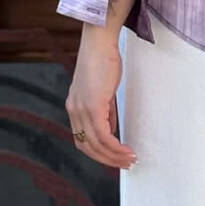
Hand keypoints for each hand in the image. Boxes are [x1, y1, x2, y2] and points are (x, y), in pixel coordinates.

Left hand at [65, 24, 136, 168]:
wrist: (99, 41)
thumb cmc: (103, 59)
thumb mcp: (102, 89)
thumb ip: (104, 110)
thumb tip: (110, 129)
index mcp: (74, 107)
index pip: (82, 140)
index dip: (97, 153)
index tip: (114, 158)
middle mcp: (74, 111)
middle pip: (87, 147)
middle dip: (107, 160)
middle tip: (125, 164)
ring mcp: (81, 110)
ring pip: (96, 145)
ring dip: (114, 157)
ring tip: (130, 160)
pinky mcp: (92, 106)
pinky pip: (103, 136)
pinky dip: (115, 147)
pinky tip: (127, 150)